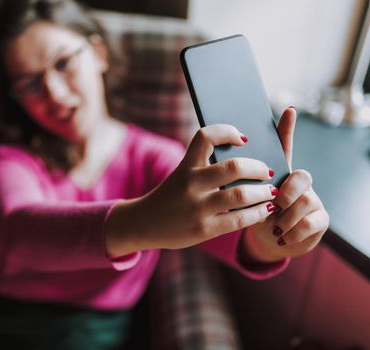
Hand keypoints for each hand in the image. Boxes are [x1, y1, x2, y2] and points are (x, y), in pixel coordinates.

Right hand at [106, 124, 278, 256]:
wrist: (143, 224)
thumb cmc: (169, 196)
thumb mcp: (180, 175)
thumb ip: (204, 167)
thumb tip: (244, 158)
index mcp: (186, 166)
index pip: (206, 137)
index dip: (227, 131)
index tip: (243, 139)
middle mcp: (191, 184)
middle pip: (234, 167)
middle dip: (258, 168)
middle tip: (266, 171)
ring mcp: (197, 208)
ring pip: (241, 195)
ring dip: (263, 192)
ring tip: (271, 192)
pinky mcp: (204, 229)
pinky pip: (239, 219)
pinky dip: (257, 213)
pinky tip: (264, 210)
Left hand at [240, 107, 329, 263]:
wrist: (271, 241)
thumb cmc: (254, 215)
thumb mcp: (241, 200)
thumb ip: (237, 183)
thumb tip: (222, 165)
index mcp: (277, 173)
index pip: (282, 146)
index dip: (286, 129)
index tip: (288, 110)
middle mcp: (298, 182)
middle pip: (302, 175)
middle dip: (284, 193)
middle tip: (271, 205)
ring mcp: (313, 199)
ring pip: (303, 201)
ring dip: (284, 218)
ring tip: (274, 227)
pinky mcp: (321, 219)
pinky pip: (308, 224)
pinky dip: (290, 233)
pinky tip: (281, 237)